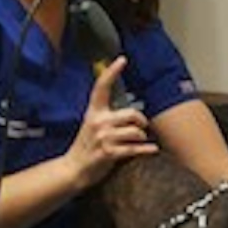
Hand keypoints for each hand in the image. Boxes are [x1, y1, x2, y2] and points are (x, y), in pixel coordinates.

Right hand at [64, 57, 157, 188]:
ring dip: (141, 138)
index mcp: (94, 112)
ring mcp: (103, 137)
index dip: (112, 72)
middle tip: (142, 127)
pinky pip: (135, 148)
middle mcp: (98, 122)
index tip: (122, 59)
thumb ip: (109, 116)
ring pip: (136, 132)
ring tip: (139, 142)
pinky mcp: (108, 153)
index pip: (102, 87)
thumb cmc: (87, 146)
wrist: (74, 169)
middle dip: (141, 121)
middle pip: (132, 114)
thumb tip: (132, 112)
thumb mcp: (93, 125)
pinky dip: (146, 149)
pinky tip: (152, 149)